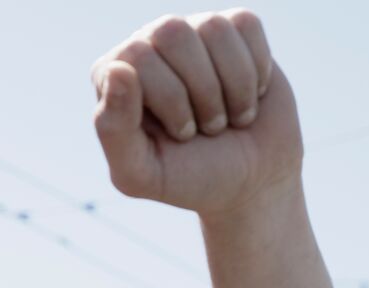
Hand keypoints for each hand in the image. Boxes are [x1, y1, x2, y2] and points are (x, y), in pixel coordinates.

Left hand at [91, 10, 301, 216]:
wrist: (251, 180)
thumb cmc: (189, 177)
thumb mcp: (141, 173)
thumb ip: (114, 129)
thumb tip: (117, 69)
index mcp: (112, 76)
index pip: (135, 57)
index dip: (170, 100)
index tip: (181, 135)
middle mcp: (147, 45)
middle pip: (172, 33)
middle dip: (200, 92)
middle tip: (208, 128)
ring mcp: (191, 33)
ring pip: (212, 28)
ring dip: (232, 85)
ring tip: (228, 115)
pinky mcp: (233, 29)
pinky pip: (245, 25)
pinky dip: (256, 71)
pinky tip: (248, 95)